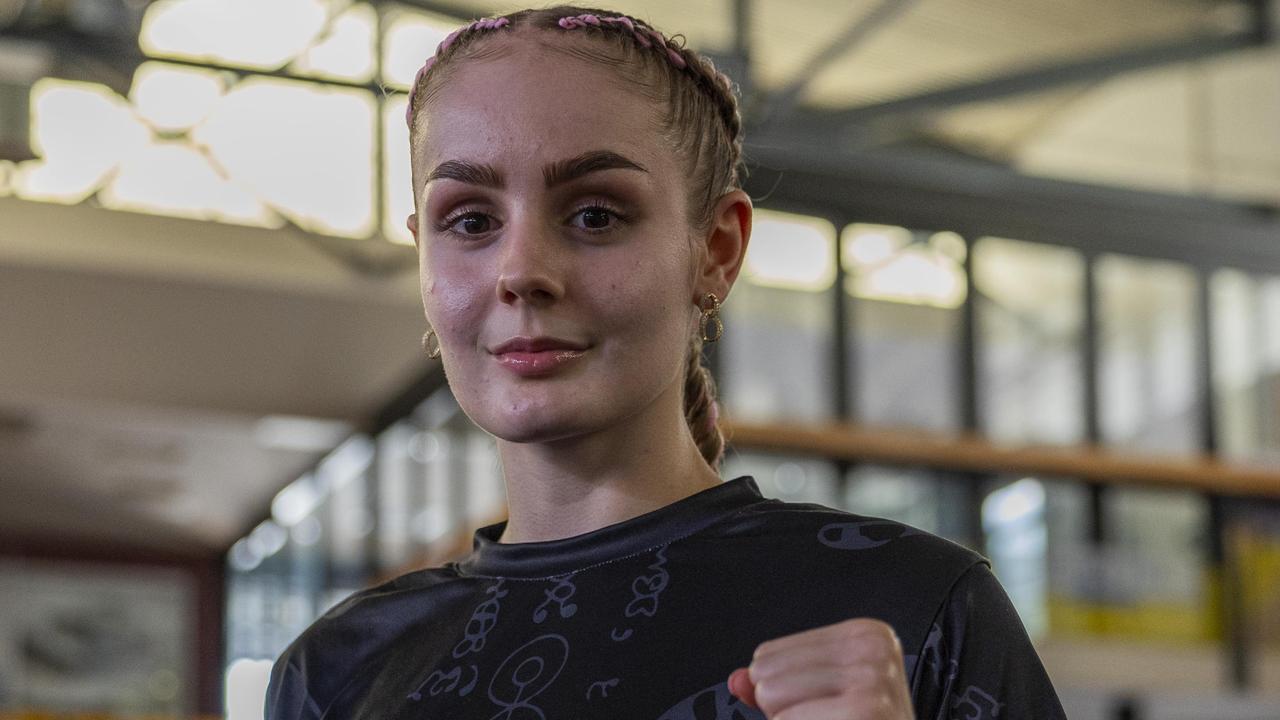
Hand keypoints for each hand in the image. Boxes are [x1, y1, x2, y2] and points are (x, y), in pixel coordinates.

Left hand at [727, 618, 912, 719]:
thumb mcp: (826, 695)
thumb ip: (775, 684)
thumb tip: (737, 681)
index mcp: (864, 634)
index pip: (768, 654)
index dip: (785, 692)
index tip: (823, 703)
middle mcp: (871, 650)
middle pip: (767, 676)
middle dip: (786, 710)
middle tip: (828, 717)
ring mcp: (871, 679)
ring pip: (774, 699)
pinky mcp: (866, 710)